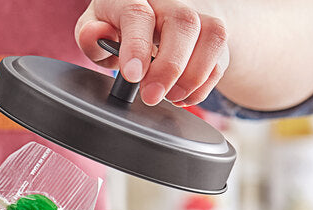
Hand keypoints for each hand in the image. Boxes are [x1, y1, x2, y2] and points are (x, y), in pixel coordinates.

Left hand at [75, 0, 228, 106]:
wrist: (154, 17)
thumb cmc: (118, 25)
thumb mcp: (96, 28)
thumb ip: (91, 35)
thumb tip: (97, 35)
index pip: (138, 14)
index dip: (137, 47)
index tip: (133, 76)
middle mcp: (171, 0)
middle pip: (183, 23)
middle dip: (169, 67)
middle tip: (152, 97)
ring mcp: (198, 13)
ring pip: (212, 36)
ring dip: (193, 77)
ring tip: (170, 97)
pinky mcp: (214, 35)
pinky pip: (221, 58)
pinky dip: (203, 85)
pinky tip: (183, 96)